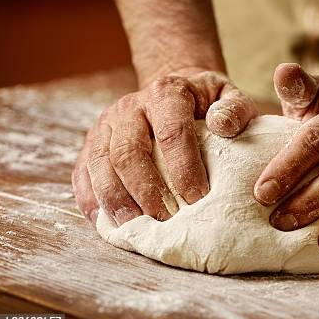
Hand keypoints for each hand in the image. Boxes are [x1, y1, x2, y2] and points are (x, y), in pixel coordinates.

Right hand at [72, 68, 257, 226]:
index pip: (172, 132)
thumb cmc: (207, 101)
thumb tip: (223, 125)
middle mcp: (131, 106)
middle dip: (147, 191)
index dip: (184, 168)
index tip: (198, 199)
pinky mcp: (92, 142)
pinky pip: (84, 171)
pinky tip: (106, 223)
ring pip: (101, 163)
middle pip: (129, 151)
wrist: (175, 89)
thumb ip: (234, 108)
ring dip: (116, 200)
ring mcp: (107, 124)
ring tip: (134, 229)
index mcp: (167, 93)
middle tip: (165, 221)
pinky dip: (91, 199)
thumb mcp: (228, 95)